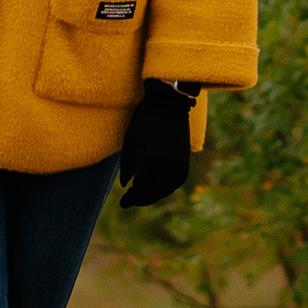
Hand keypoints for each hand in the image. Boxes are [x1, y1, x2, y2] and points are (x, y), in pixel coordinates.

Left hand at [119, 78, 196, 208]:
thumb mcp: (130, 142)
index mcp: (149, 161)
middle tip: (129, 200)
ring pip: (165, 190)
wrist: (169, 104)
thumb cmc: (144, 120)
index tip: (122, 203)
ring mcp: (178, 165)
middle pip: (152, 193)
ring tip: (141, 194)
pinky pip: (175, 182)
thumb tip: (125, 185)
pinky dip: (165, 188)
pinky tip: (156, 186)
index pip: (140, 190)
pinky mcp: (185, 162)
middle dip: (140, 199)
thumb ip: (127, 166)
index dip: (130, 199)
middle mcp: (166, 166)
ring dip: (153, 195)